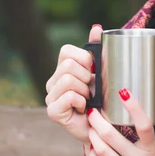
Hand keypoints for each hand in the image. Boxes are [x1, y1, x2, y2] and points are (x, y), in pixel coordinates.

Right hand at [45, 24, 101, 143]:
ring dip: (85, 90)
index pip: (66, 51)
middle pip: (68, 65)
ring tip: (88, 100)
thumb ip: (97, 49)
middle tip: (92, 90)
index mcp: (62, 69)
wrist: (104, 128)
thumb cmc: (103, 100)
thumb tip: (97, 27)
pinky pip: (69, 96)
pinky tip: (83, 109)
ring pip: (69, 79)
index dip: (84, 59)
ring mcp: (50, 97)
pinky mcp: (52, 111)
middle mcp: (52, 82)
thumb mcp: (102, 71)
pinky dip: (81, 101)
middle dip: (87, 77)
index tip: (93, 72)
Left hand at [86, 90, 154, 155]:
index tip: (123, 91)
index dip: (133, 106)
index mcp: (154, 150)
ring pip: (103, 152)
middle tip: (93, 110)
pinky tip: (90, 147)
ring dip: (93, 137)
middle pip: (113, 137)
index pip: (143, 124)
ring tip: (90, 126)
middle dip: (99, 121)